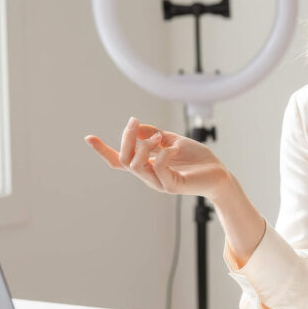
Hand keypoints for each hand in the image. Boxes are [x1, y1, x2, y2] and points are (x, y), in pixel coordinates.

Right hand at [85, 117, 233, 201]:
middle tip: (134, 122)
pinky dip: (162, 155)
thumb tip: (138, 127)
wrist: (219, 174)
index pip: (119, 161)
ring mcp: (160, 183)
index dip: (103, 150)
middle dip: (126, 139)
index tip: (88, 137)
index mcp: (147, 166)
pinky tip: (171, 147)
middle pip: (124, 160)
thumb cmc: (198, 159)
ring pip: (136, 166)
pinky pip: (159, 170)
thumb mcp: (173, 140)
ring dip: (143, 146)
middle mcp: (149, 176)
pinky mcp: (173, 186)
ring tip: (159, 137)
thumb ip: (155, 134)